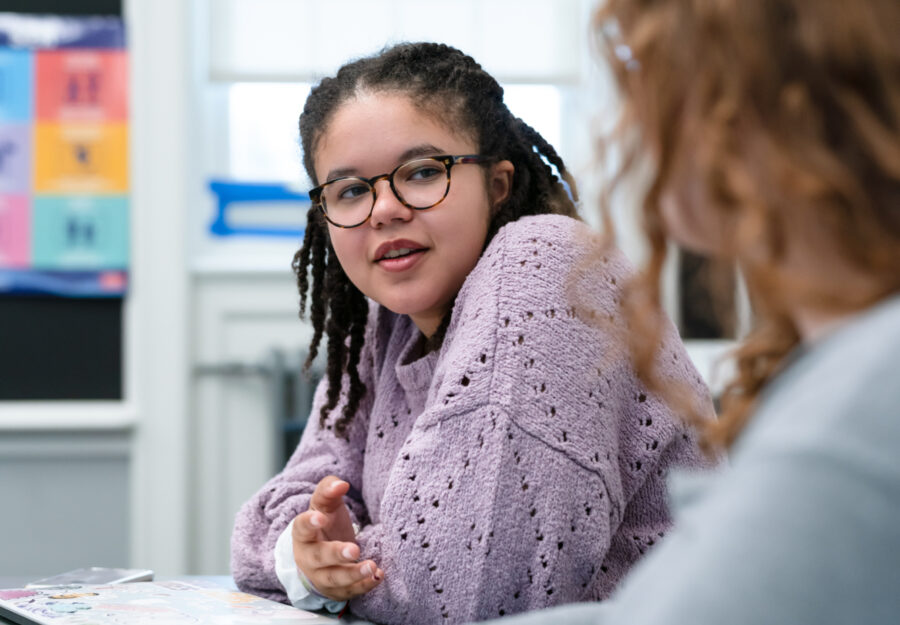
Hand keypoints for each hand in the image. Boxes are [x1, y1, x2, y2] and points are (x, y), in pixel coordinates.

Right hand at [292, 476, 382, 600]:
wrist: (321, 557)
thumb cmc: (325, 526)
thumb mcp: (324, 506)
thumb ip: (329, 490)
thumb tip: (341, 484)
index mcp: (303, 534)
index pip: (301, 528)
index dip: (309, 523)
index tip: (320, 517)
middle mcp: (309, 558)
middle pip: (319, 557)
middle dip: (336, 554)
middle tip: (354, 549)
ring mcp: (321, 577)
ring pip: (335, 578)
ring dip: (354, 574)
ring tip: (372, 567)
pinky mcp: (337, 591)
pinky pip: (350, 592)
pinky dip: (364, 586)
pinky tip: (377, 576)